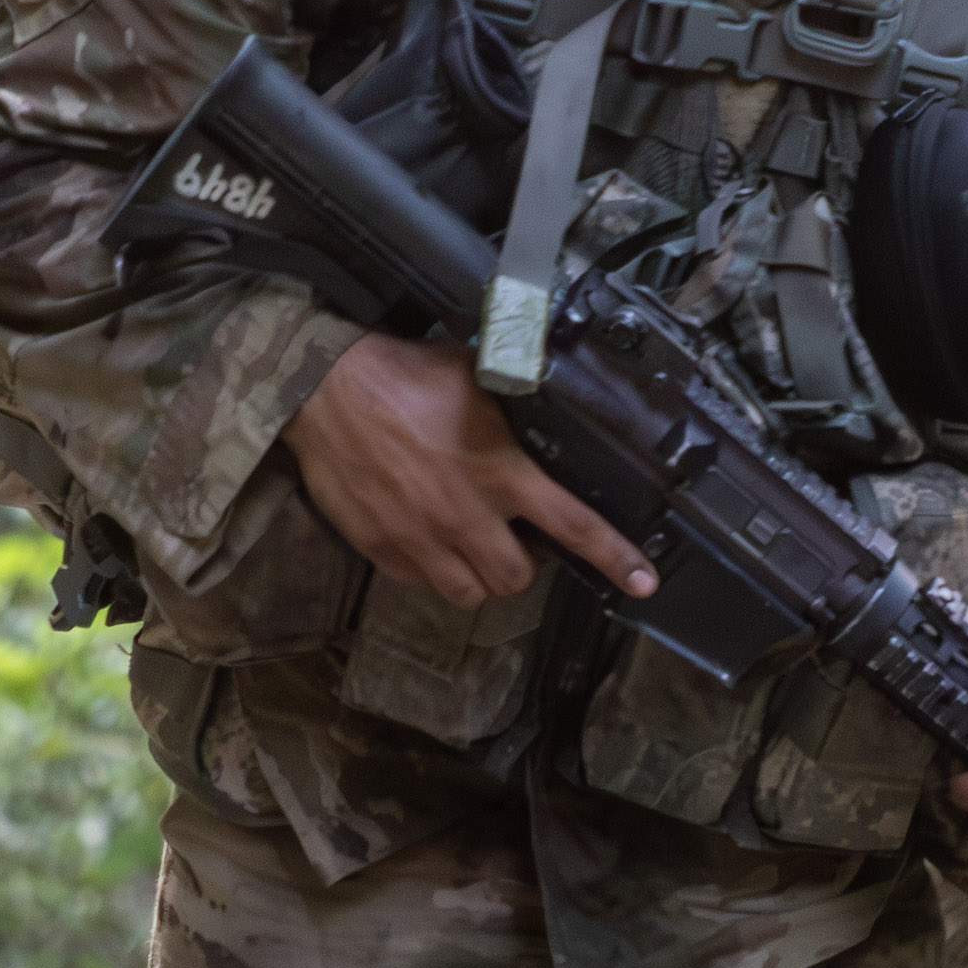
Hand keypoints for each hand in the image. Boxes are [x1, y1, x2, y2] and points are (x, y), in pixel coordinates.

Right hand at [283, 334, 655, 612]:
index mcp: (501, 472)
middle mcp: (466, 516)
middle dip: (525, 564)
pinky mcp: (382, 549)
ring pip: (471, 593)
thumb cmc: (402, 375)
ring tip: (474, 547)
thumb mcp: (476, 378)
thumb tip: (550, 389)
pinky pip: (422, 583)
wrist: (324, 390)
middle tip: (515, 538)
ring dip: (481, 575)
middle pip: (518, 577)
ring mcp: (421, 539)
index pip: (574, 527)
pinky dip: (434, 570)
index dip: (616, 559)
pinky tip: (429, 539)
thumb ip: (517, 400)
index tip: (643, 582)